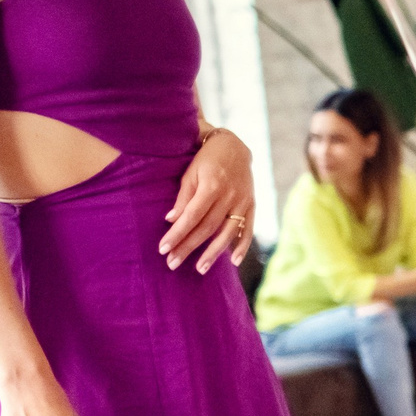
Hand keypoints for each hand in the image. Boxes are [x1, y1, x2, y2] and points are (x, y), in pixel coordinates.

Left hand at [161, 126, 255, 271]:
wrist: (234, 147)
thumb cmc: (206, 160)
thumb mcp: (190, 173)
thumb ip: (183, 197)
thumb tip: (171, 220)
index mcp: (211, 186)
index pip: (191, 217)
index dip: (177, 234)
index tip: (163, 249)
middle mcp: (229, 196)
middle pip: (207, 228)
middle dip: (189, 247)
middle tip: (173, 263)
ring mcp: (243, 202)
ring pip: (227, 233)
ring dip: (214, 253)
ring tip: (200, 268)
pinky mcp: (252, 205)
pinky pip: (248, 229)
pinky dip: (242, 245)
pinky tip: (234, 261)